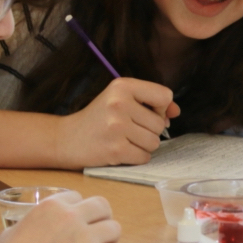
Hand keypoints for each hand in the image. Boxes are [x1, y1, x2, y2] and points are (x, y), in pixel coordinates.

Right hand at [0, 191, 123, 242]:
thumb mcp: (12, 232)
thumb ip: (27, 225)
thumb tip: (28, 230)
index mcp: (52, 205)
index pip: (77, 197)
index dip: (79, 212)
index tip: (75, 226)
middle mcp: (72, 215)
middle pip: (102, 206)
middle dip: (101, 220)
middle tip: (95, 237)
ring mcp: (86, 237)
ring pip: (115, 228)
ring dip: (109, 242)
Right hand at [56, 77, 180, 168]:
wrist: (67, 139)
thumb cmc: (99, 118)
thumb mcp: (121, 99)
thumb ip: (151, 102)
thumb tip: (176, 112)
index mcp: (122, 86)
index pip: (165, 95)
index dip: (160, 108)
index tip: (146, 112)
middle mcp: (119, 103)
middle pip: (160, 124)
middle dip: (149, 130)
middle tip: (128, 129)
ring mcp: (117, 127)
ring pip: (155, 142)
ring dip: (143, 145)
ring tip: (124, 140)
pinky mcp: (115, 150)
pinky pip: (144, 157)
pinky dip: (136, 157)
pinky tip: (121, 150)